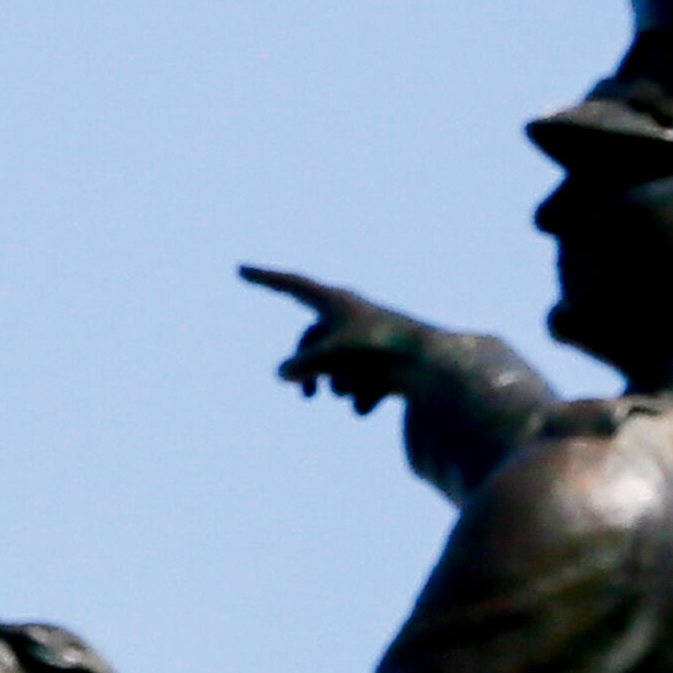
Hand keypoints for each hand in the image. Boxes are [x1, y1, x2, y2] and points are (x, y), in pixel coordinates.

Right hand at [239, 266, 437, 414]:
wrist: (431, 364)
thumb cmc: (379, 351)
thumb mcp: (330, 356)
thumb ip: (302, 364)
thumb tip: (283, 373)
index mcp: (335, 301)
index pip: (291, 285)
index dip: (265, 279)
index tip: (240, 270)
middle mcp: (349, 316)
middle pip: (311, 342)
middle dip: (306, 371)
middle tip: (307, 398)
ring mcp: (365, 339)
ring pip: (334, 368)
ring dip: (338, 385)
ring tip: (354, 389)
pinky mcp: (382, 361)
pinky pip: (357, 384)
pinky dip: (361, 396)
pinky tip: (374, 402)